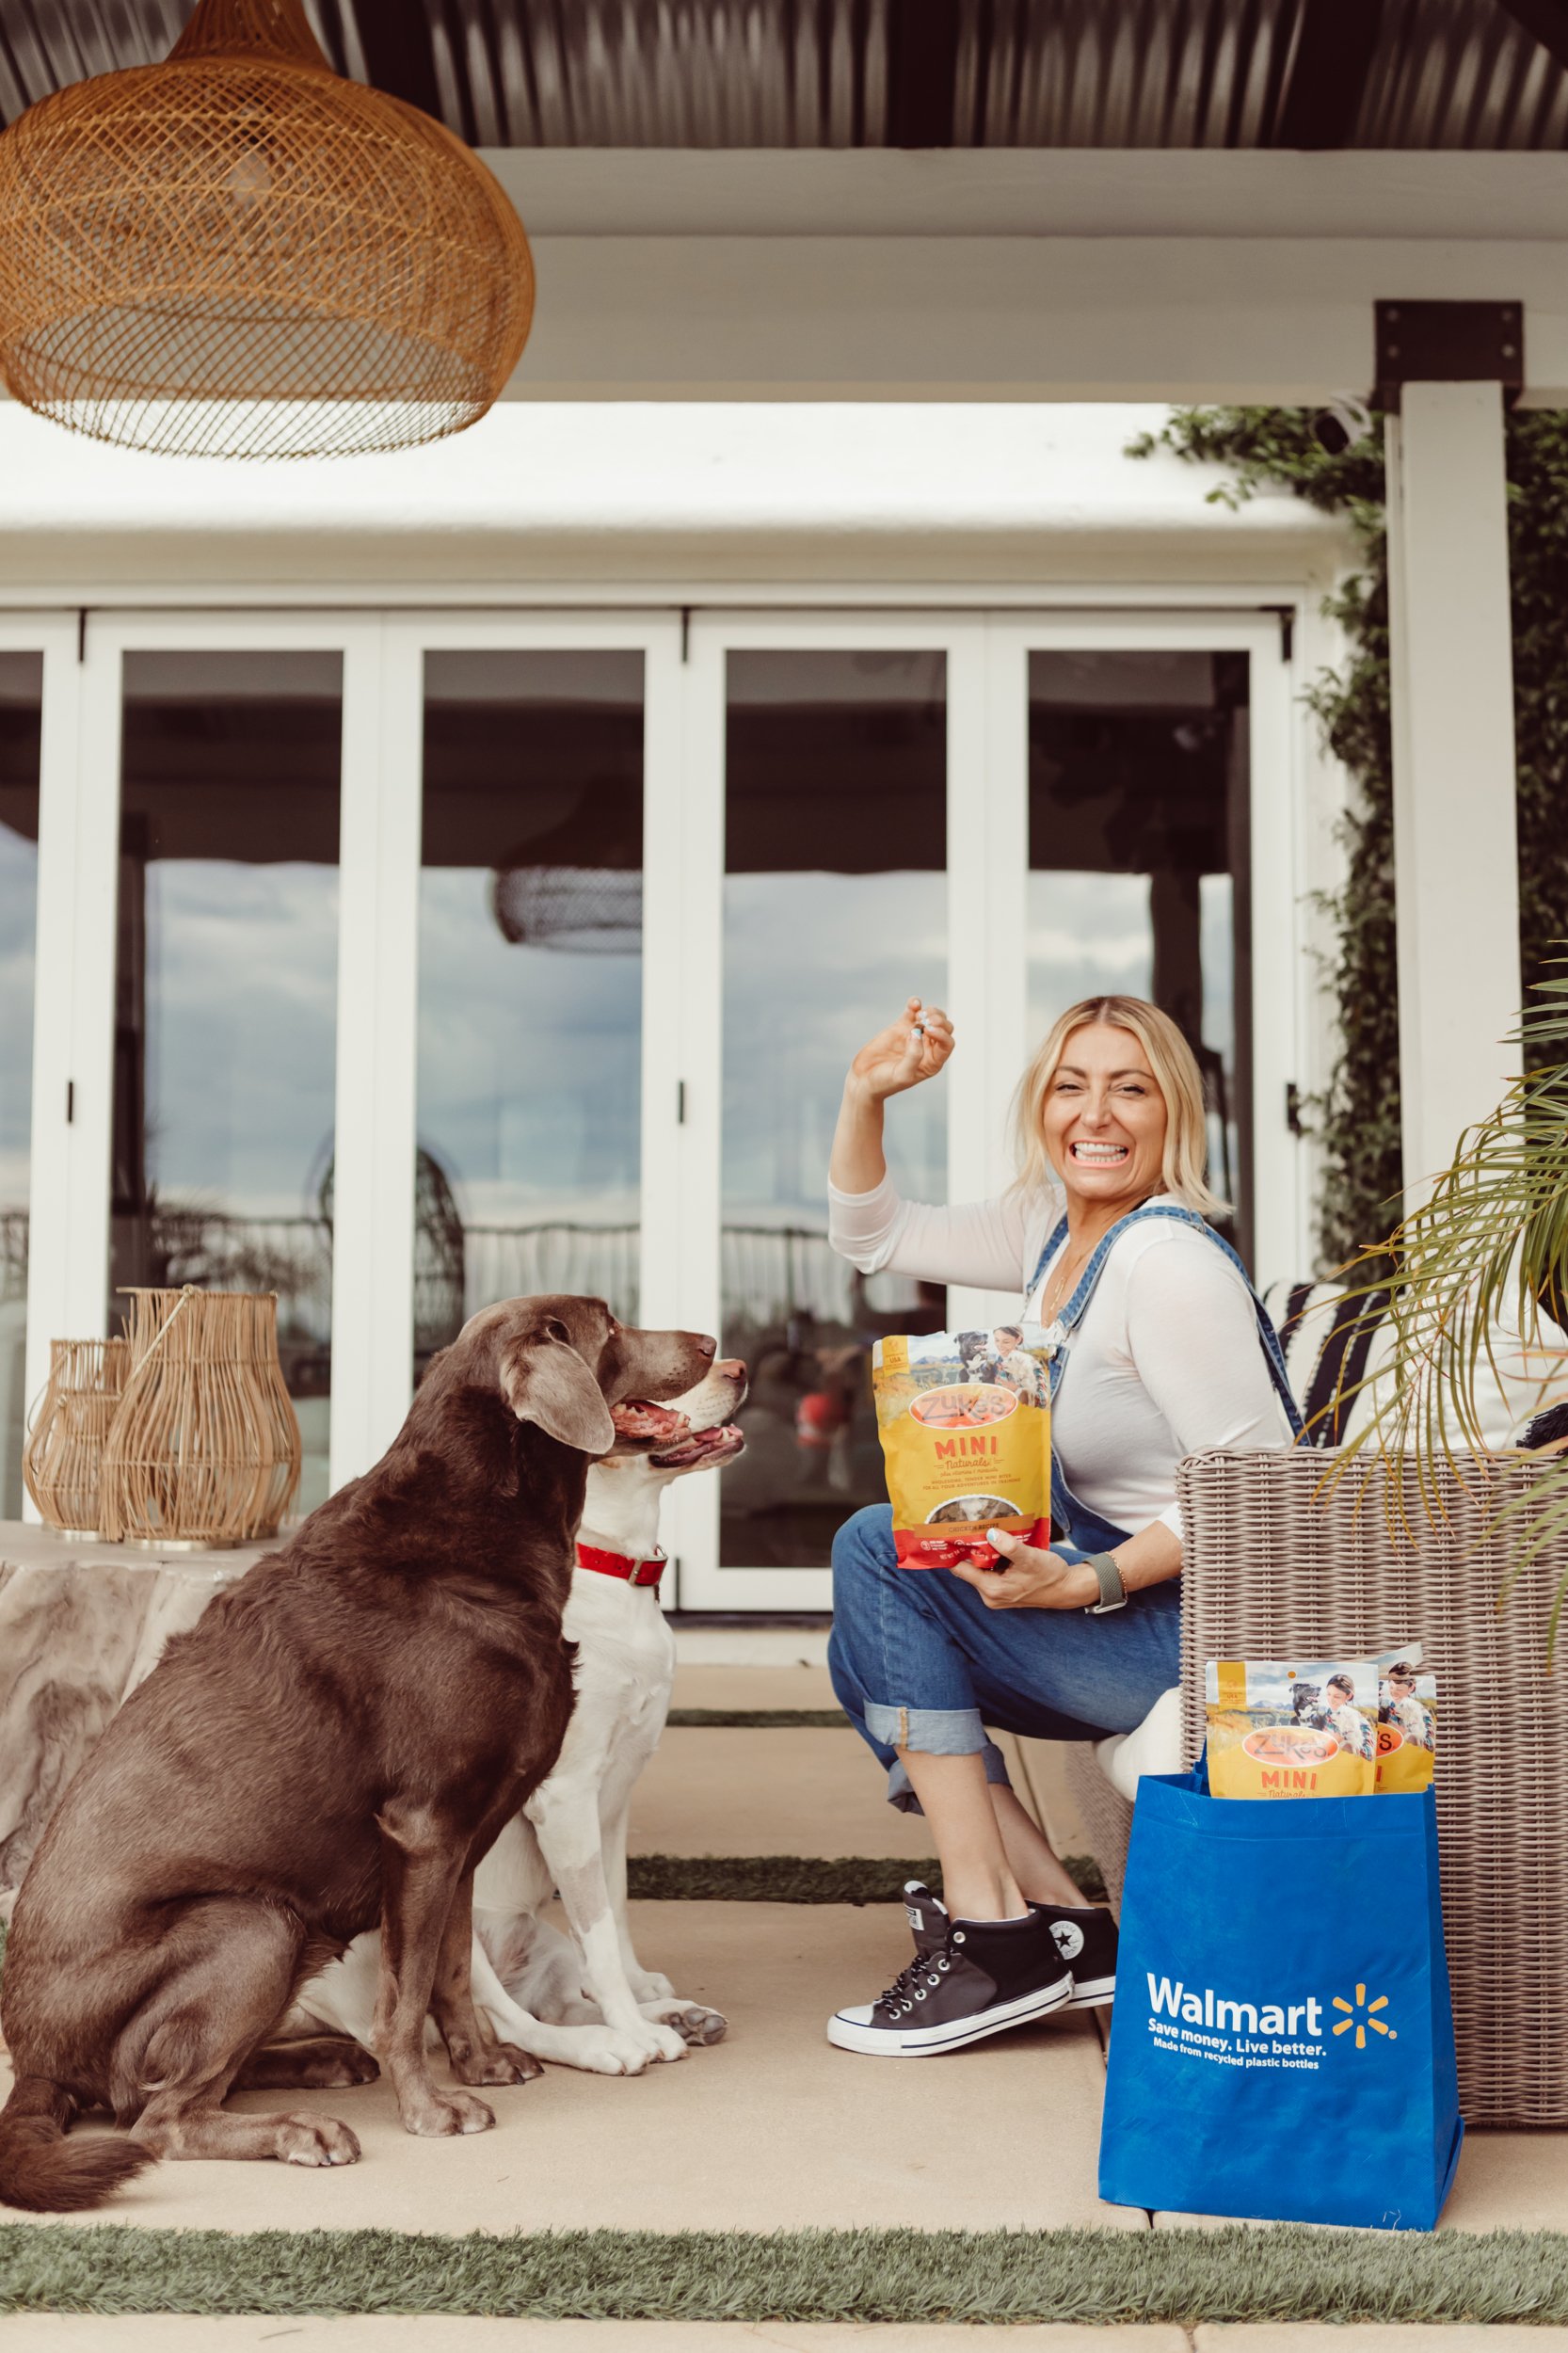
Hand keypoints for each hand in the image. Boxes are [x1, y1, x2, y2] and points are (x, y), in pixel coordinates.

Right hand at [847, 998, 953, 1102]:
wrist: (864, 1079)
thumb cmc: (885, 1082)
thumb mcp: (902, 1075)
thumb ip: (914, 1056)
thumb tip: (918, 1032)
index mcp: (932, 1062)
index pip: (947, 1043)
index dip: (942, 1033)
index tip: (928, 1030)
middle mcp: (927, 1047)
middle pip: (944, 1027)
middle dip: (938, 1020)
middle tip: (925, 1021)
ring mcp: (915, 1035)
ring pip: (932, 1017)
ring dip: (930, 1011)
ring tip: (918, 1015)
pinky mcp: (901, 1027)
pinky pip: (913, 1011)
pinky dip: (915, 1004)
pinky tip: (914, 1003)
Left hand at [947, 1530, 1099, 1611]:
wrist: (1066, 1589)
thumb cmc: (1050, 1575)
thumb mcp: (1030, 1558)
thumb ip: (1009, 1547)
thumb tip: (990, 1534)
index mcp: (992, 1589)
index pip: (961, 1569)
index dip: (955, 1551)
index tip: (952, 1532)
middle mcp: (990, 1595)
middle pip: (969, 1568)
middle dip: (971, 1549)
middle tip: (971, 1526)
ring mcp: (996, 1594)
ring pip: (980, 1568)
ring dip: (983, 1553)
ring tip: (984, 1532)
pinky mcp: (1003, 1590)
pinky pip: (990, 1571)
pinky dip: (992, 1558)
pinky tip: (998, 1544)